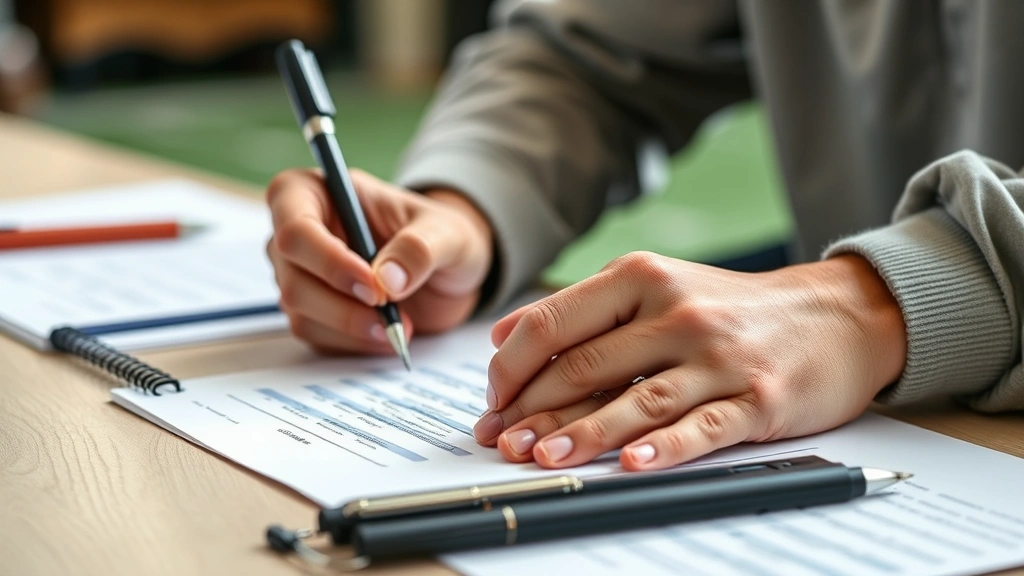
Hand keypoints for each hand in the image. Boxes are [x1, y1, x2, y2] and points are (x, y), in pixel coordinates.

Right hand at [266, 168, 492, 353]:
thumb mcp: (448, 233)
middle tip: (389, 311)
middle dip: (341, 302)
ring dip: (350, 326)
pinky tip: (386, 334)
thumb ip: (420, 248)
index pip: (296, 226)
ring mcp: (300, 273)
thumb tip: (387, 279)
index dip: (328, 259)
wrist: (446, 273)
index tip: (373, 285)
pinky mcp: (311, 310)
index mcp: (317, 192)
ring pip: (300, 310)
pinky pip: (316, 334)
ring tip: (399, 326)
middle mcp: (298, 233)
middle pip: (293, 275)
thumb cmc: (440, 236)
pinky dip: (353, 341)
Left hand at [473, 251, 905, 469]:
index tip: (492, 397)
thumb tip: (504, 336)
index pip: (556, 322)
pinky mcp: (758, 397)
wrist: (834, 314)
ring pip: (637, 399)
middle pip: (587, 365)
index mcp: (643, 277)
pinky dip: (665, 447)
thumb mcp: (657, 284)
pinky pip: (704, 427)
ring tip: (542, 457)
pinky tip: (632, 464)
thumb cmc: (732, 307)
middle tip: (500, 439)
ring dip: (583, 433)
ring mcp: (719, 356)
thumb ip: (583, 309)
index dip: (513, 365)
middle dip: (533, 409)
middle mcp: (677, 311)